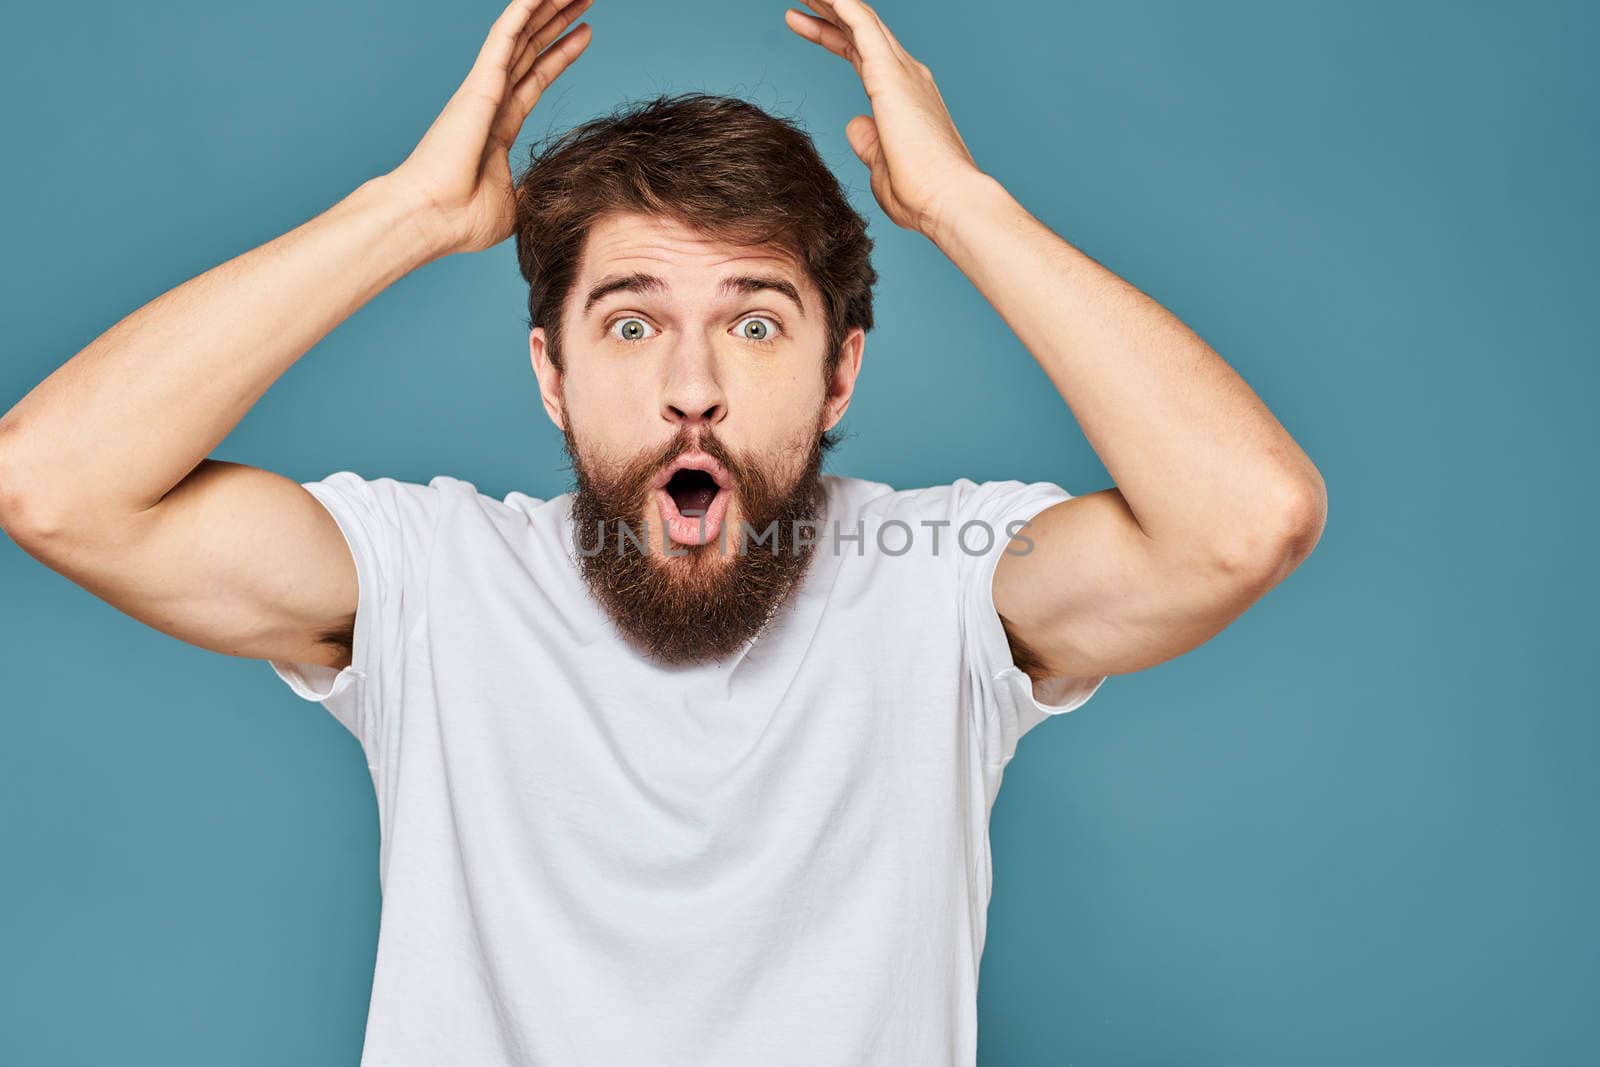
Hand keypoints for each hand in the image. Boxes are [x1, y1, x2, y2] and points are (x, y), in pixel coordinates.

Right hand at [388, 0, 594, 256]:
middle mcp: (490, 101)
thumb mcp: (514, 205)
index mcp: (498, 127)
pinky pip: (506, 36)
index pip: (535, 79)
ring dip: (546, 8)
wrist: (433, 218)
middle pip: (532, 49)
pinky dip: (524, 11)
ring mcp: (484, 89)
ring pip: (521, 34)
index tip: (584, 34)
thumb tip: (553, 196)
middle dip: (558, 21)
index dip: (560, 54)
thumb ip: (532, 190)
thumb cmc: (462, 220)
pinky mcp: (481, 84)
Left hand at [784, 0, 983, 236]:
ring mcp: (902, 73)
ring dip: (831, 3)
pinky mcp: (891, 76)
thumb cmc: (921, 194)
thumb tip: (856, 125)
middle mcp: (907, 76)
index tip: (802, 23)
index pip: (860, 52)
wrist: (947, 200)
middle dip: (828, 11)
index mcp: (903, 96)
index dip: (831, 35)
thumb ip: (868, 143)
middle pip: (859, 30)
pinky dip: (842, 6)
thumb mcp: (881, 166)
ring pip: (860, 21)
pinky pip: (862, 26)